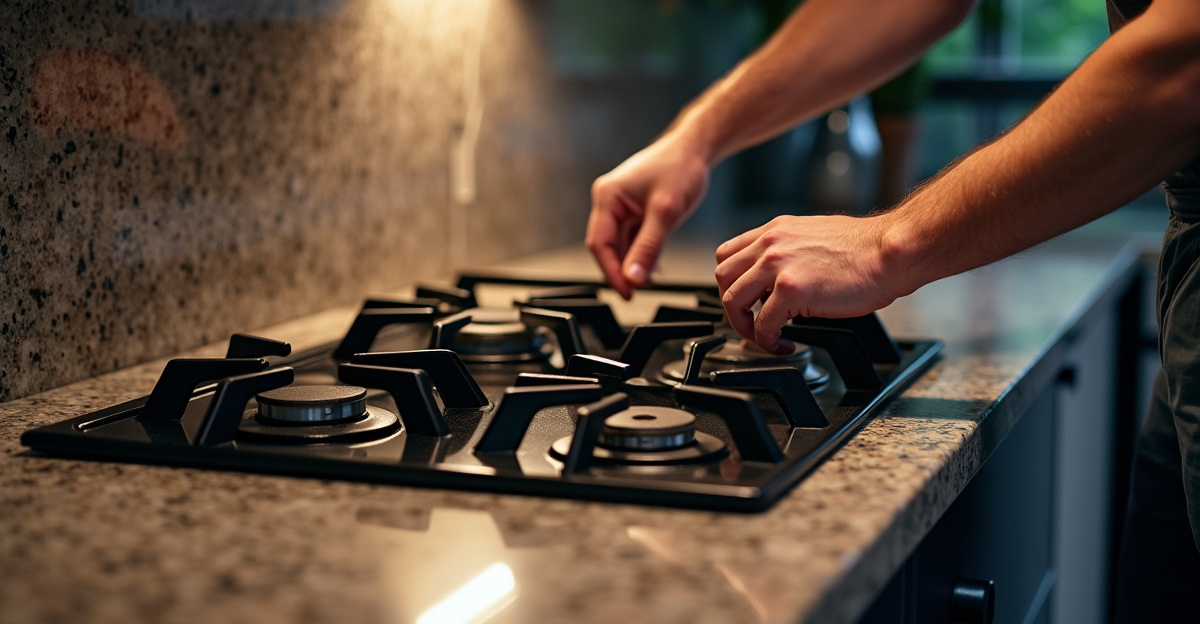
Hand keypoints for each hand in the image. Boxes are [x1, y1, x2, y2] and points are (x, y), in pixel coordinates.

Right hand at [586, 133, 710, 298]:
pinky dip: (640, 254)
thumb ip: (648, 247)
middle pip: (607, 246)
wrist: (695, 148)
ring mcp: (620, 205)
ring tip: (650, 280)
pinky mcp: (632, 209)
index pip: (600, 244)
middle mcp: (609, 200)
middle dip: (622, 270)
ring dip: (632, 264)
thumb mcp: (666, 212)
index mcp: (608, 196)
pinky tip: (653, 266)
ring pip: (620, 244)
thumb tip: (633, 277)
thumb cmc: (680, 167)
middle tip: (639, 290)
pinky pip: (630, 238)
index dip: (611, 272)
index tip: (627, 292)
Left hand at [714, 214, 909, 353]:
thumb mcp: (814, 236)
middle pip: (722, 277)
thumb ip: (790, 252)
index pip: (729, 253)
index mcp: (776, 230)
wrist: (890, 251)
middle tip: (749, 322)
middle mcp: (771, 243)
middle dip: (732, 306)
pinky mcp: (790, 290)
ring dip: (743, 326)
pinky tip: (783, 344)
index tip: (743, 299)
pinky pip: (762, 324)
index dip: (732, 281)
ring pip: (732, 300)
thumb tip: (779, 278)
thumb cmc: (865, 249)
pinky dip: (767, 341)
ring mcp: (777, 265)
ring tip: (763, 337)